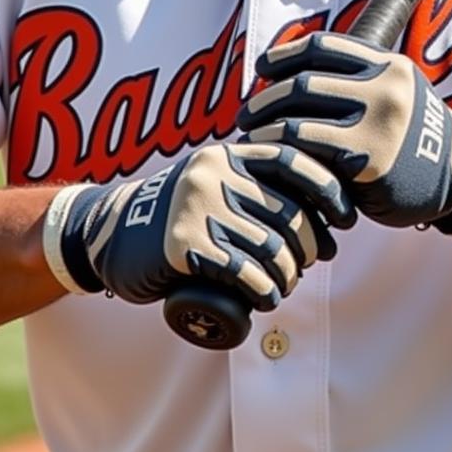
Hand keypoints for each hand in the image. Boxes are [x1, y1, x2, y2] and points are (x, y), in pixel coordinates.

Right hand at [42, 142, 355, 309]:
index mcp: (228, 153)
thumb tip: (321, 212)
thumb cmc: (176, 215)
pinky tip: (263, 298)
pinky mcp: (181, 243)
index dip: (328, 190)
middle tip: (308, 265)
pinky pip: (241, 271)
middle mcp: (215, 172)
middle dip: (309, 245)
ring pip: (269, 246)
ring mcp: (197, 205)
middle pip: (287, 211)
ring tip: (282, 286)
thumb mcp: (212, 182)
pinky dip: (262, 290)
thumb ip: (253, 183)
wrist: (105, 233)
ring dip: (286, 275)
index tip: (345, 219)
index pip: (293, 161)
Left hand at [238, 33, 451, 237]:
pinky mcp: (368, 163)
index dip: (285, 54)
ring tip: (250, 137)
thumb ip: (358, 74)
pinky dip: (282, 156)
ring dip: (266, 129)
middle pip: (304, 82)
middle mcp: (383, 89)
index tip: (262, 67)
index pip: (323, 46)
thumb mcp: (398, 88)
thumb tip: (294, 65)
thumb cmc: (414, 132)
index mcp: (387, 64)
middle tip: (246, 112)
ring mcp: (377, 125)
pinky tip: (269, 160)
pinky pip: (310, 156)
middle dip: (266, 97)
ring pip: (300, 120)